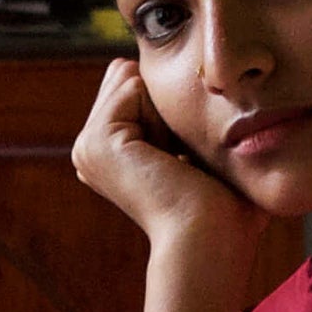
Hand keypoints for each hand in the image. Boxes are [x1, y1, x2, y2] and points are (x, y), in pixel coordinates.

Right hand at [71, 58, 259, 263]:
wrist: (212, 237)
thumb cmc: (224, 204)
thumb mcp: (201, 149)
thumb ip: (185, 112)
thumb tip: (199, 75)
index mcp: (110, 152)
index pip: (137, 83)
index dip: (175, 107)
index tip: (187, 158)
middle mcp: (90, 149)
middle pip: (130, 74)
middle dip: (166, 103)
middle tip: (180, 158)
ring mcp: (87, 145)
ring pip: (131, 77)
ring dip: (167, 110)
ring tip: (174, 159)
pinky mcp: (96, 140)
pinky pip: (133, 85)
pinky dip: (162, 113)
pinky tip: (167, 157)